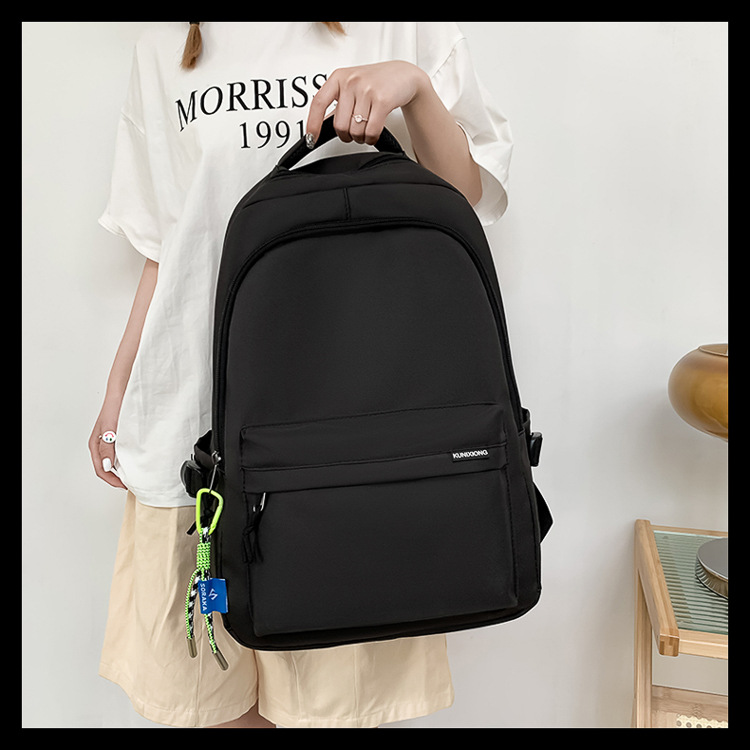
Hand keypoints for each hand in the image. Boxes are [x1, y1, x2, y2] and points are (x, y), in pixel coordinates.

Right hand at [89, 399, 126, 489]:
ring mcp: (110, 441)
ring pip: (114, 461)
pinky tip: (135, 460)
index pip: (101, 470)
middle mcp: (102, 444)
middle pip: (107, 468)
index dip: (113, 480)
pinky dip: (127, 460)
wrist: (123, 391)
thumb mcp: (110, 429)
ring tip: (134, 475)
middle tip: (131, 483)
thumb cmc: (114, 406)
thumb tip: (107, 465)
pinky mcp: (118, 436)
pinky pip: (121, 453)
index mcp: (96, 445)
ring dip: (122, 470)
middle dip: (117, 478)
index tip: (125, 485)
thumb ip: (107, 448)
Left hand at [306, 61, 428, 145]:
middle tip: (354, 132)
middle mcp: (351, 81)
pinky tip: (373, 134)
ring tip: (366, 130)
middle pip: (339, 125)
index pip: (319, 102)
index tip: (310, 138)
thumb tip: (321, 126)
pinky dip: (371, 138)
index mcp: (339, 77)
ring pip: (355, 131)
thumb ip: (338, 103)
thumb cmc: (376, 81)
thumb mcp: (352, 85)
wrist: (403, 75)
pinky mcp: (382, 100)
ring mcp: (366, 90)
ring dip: (361, 138)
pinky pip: (371, 131)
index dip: (312, 123)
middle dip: (347, 135)